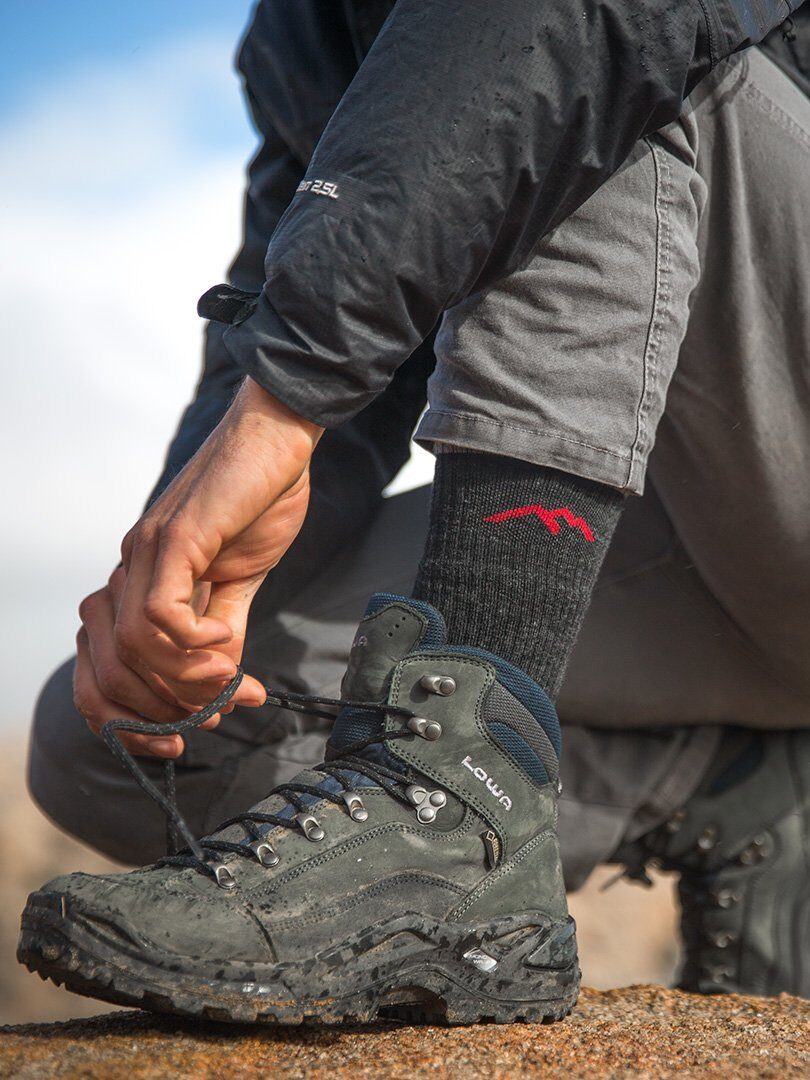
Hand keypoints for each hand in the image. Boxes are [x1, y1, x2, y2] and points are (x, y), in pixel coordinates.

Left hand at [79, 378, 321, 756]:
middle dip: (161, 712)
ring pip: (134, 649)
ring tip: (228, 677)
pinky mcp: (176, 537)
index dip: (133, 720)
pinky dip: (195, 641)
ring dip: (184, 680)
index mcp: (139, 583)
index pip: (103, 672)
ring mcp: (147, 552)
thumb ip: (225, 633)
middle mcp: (130, 570)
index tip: (184, 736)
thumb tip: (224, 690)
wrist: (278, 440)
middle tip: (215, 713)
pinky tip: (227, 632)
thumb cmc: (260, 502)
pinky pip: (161, 614)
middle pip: (107, 672)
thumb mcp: (241, 582)